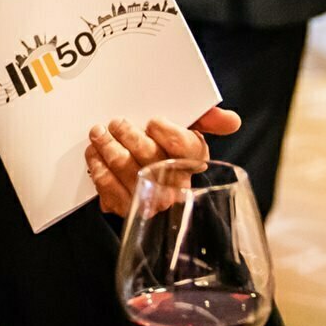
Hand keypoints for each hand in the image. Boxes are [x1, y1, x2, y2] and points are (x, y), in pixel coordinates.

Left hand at [84, 107, 240, 217]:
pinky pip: (108, 187)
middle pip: (151, 158)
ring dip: (108, 148)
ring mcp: (150, 199)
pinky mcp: (126, 208)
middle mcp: (174, 185)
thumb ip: (207, 118)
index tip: (154, 122)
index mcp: (192, 161)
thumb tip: (231, 120)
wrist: (142, 169)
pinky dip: (97, 167)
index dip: (169, 134)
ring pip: (126, 170)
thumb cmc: (165, 145)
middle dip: (130, 136)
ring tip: (99, 133)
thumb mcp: (187, 127)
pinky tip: (94, 153)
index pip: (187, 149)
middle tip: (116, 122)